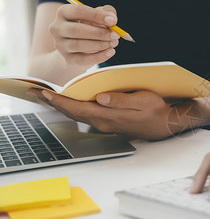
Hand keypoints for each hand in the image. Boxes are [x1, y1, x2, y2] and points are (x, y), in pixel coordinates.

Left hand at [29, 89, 174, 139]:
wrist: (164, 125)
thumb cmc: (155, 110)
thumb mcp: (142, 101)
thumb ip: (121, 100)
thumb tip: (100, 98)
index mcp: (108, 116)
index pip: (77, 108)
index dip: (59, 101)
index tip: (43, 93)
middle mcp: (103, 122)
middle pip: (72, 113)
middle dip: (53, 103)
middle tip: (35, 93)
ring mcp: (105, 124)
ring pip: (77, 115)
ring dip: (61, 106)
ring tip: (48, 97)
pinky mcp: (109, 123)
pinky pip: (85, 116)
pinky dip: (73, 108)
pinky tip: (71, 102)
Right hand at [50, 4, 120, 69]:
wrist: (79, 49)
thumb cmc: (91, 27)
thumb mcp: (98, 16)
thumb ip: (106, 12)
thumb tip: (112, 17)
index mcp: (64, 12)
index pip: (78, 11)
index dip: (97, 15)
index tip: (113, 21)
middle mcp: (57, 28)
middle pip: (76, 30)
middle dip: (99, 33)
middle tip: (115, 35)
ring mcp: (60, 45)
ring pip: (79, 45)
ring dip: (100, 44)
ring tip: (114, 42)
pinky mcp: (67, 59)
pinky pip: (83, 59)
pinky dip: (99, 56)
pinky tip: (111, 52)